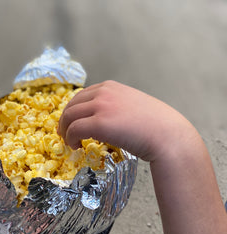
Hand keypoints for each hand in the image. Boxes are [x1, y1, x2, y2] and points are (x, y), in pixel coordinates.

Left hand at [58, 80, 195, 161]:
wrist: (169, 136)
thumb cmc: (156, 125)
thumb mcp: (132, 106)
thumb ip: (116, 106)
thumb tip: (105, 119)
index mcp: (110, 86)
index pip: (82, 95)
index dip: (73, 110)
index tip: (70, 121)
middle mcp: (103, 92)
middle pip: (72, 105)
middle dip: (65, 120)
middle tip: (64, 133)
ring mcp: (101, 106)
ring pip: (70, 116)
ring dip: (65, 130)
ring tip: (69, 142)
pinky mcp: (99, 123)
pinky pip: (74, 130)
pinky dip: (70, 138)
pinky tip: (76, 146)